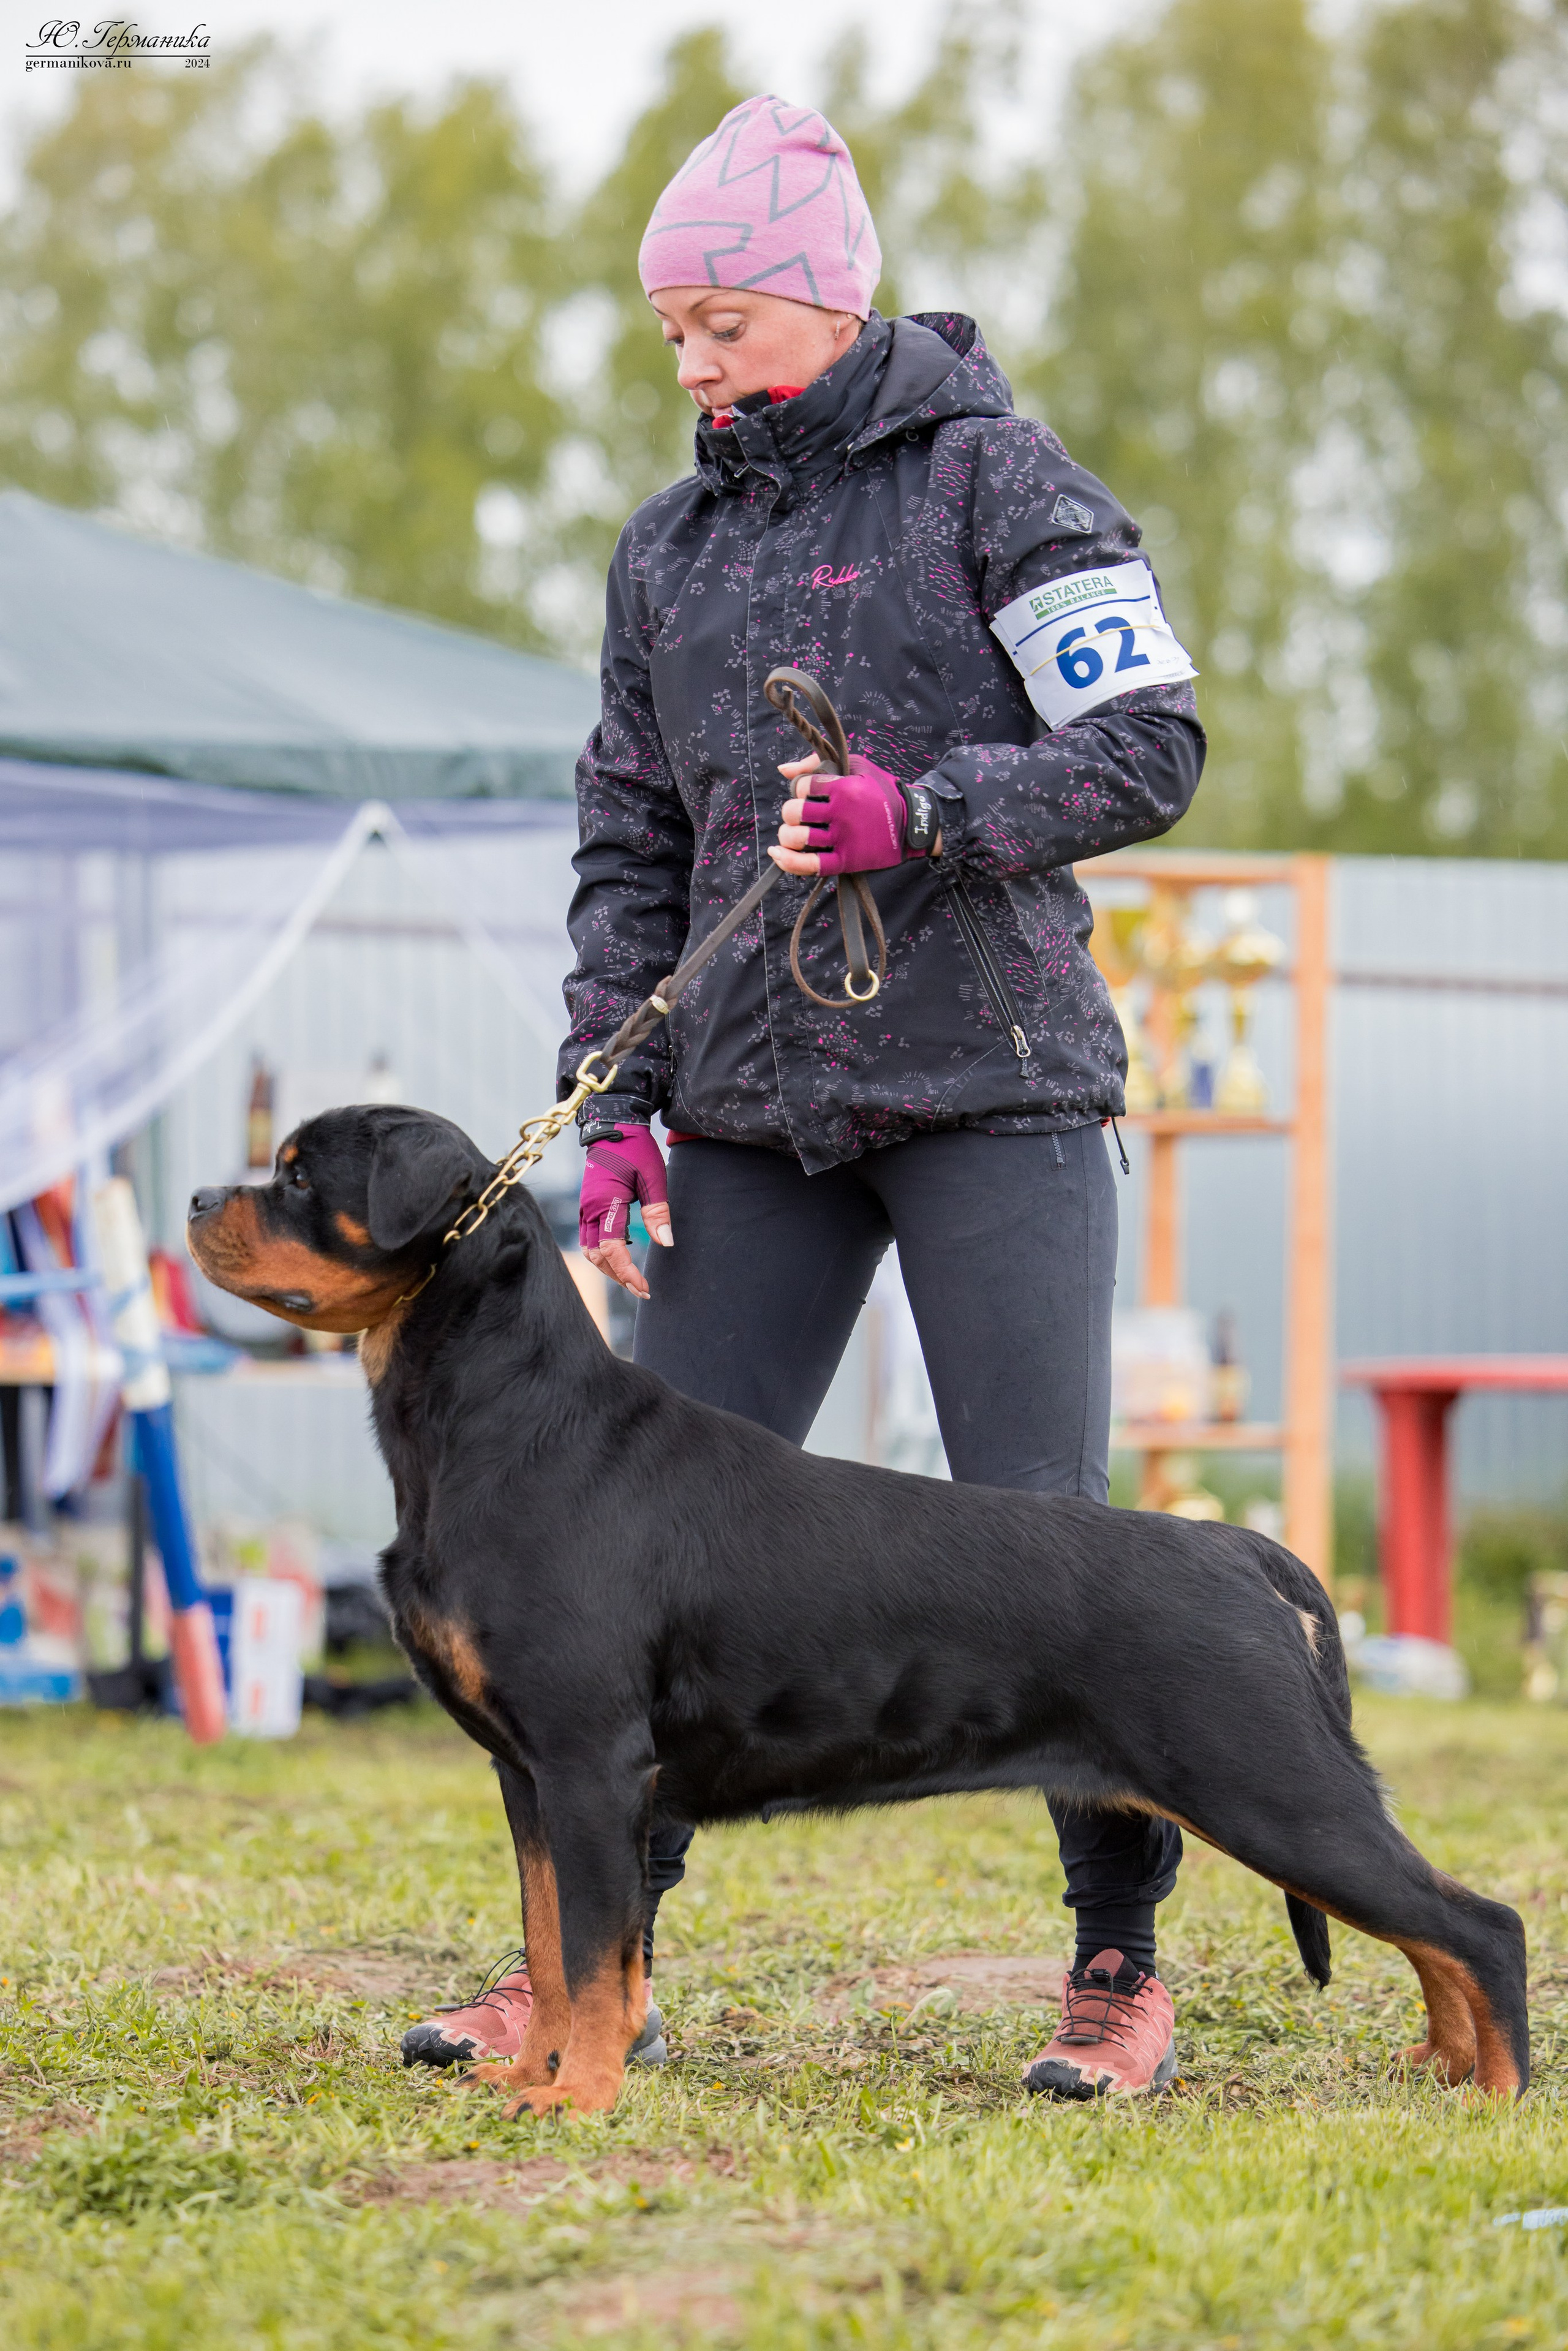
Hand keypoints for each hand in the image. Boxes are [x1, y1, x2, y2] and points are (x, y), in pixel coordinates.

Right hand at [579, 1127, 671, 1298]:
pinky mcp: (587, 1206)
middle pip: (597, 1257)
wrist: (613, 1125)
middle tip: (642, 1288)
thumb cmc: (635, 1149)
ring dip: (609, 1267)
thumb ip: (658, 1211)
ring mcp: (585, 1208)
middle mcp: (588, 1210)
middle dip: (618, 1276)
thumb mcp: (653, 1177)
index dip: (627, 1273)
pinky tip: (623, 1254)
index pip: (611, 1251)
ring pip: (590, 1250)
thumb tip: (665, 1243)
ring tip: (632, 1277)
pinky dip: (604, 1253)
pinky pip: (590, 1238)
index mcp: (604, 1204)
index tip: (645, 1287)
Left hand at [771, 752, 934, 874]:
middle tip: (799, 816)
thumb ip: (817, 763)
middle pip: (794, 812)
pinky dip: (789, 861)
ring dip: (787, 836)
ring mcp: (843, 838)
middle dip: (790, 813)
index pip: (803, 786)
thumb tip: (783, 770)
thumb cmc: (883, 792)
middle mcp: (842, 813)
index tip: (809, 794)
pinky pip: (810, 864)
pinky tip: (778, 853)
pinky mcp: (846, 860)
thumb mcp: (856, 766)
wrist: (913, 824)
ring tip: (792, 834)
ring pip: (798, 838)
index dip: (799, 789)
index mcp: (844, 787)